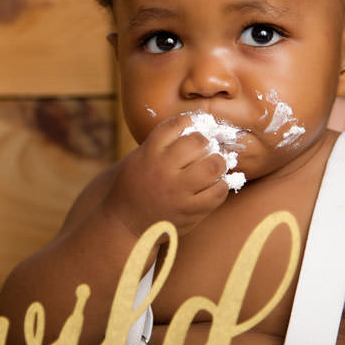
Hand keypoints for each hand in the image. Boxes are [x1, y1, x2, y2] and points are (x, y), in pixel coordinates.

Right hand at [102, 114, 229, 236]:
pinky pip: (217, 193)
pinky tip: (216, 184)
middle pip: (198, 142)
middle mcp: (163, 169)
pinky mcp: (189, 211)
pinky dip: (222, 185)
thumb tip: (195, 127)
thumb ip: (160, 145)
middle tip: (207, 148)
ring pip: (213, 166)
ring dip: (218, 162)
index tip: (194, 126)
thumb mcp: (138, 159)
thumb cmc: (133, 187)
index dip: (190, 121)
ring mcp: (177, 191)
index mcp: (148, 153)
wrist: (123, 223)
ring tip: (215, 165)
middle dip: (206, 142)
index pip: (176, 125)